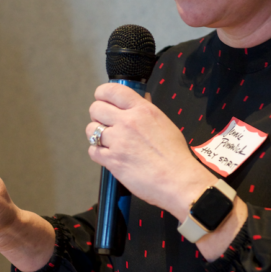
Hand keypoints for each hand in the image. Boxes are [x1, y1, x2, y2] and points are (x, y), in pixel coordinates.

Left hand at [86, 83, 247, 261]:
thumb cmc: (176, 156)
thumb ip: (147, 110)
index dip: (102, 94)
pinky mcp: (112, 160)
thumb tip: (141, 100)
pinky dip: (98, 153)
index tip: (102, 99)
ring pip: (91, 130)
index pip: (112, 90)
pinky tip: (109, 155)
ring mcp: (118, 141)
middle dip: (98, 116)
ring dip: (97, 135)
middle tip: (106, 123)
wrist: (179, 180)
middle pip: (96, 109)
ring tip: (108, 141)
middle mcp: (128, 122)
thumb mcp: (164, 123)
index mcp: (143, 110)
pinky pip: (93, 150)